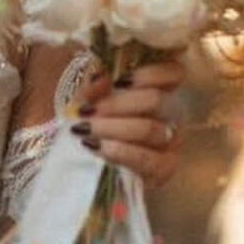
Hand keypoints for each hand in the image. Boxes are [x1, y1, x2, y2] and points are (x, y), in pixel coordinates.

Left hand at [70, 59, 184, 189]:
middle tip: (87, 111)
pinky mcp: (163, 171)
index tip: (118, 81)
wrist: (69, 155)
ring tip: (84, 129)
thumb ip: (93, 82)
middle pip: (157, 100)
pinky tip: (95, 146)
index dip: (151, 73)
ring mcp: (170, 143)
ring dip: (114, 128)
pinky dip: (120, 152)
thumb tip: (103, 79)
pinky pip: (150, 161)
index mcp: (153, 87)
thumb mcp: (83, 93)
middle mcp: (168, 113)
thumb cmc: (82, 115)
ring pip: (151, 129)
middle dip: (117, 104)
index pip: (174, 73)